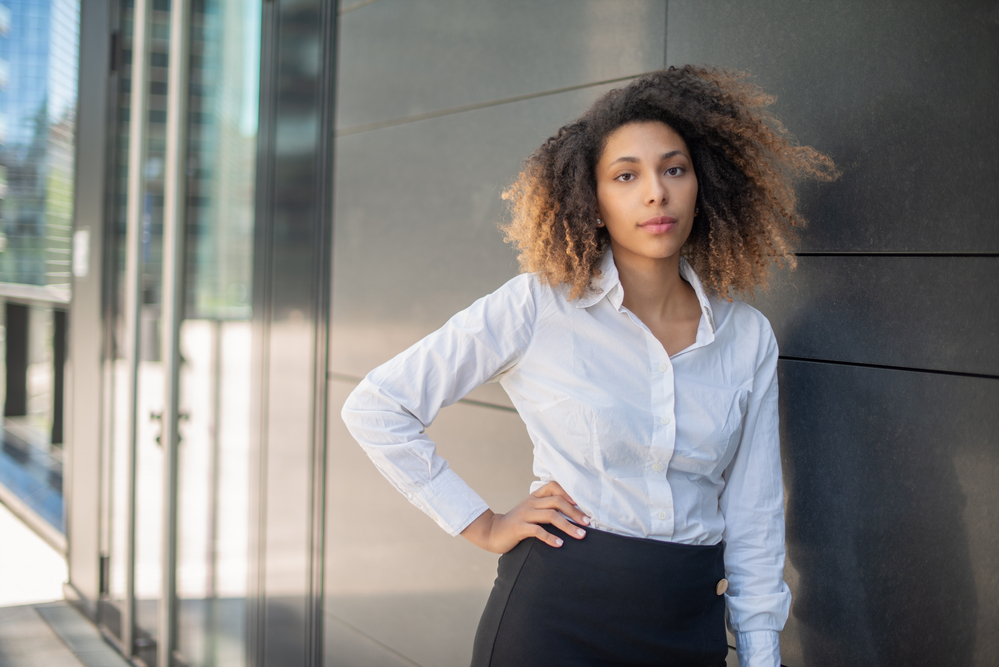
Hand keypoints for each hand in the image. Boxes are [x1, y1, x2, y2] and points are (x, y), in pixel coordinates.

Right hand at [460, 481, 591, 553]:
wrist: (493, 532)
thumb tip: (574, 514)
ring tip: (581, 535)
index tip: (583, 505)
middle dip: (575, 512)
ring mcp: (525, 514)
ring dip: (568, 526)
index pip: (553, 486)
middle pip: (557, 501)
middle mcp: (531, 503)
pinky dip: (550, 537)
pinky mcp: (519, 527)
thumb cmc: (517, 524)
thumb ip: (547, 508)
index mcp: (534, 497)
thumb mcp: (531, 511)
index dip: (569, 493)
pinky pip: (538, 531)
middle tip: (587, 523)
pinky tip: (560, 544)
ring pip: (551, 516)